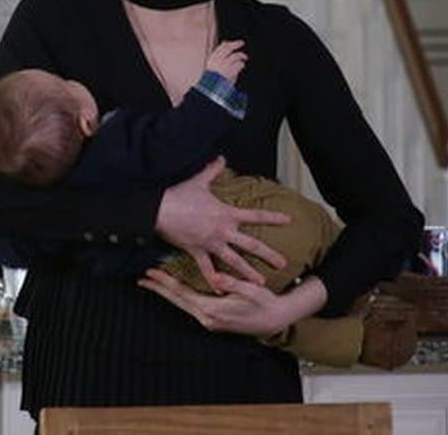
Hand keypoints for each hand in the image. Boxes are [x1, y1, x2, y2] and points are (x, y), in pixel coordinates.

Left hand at [138, 268, 327, 336]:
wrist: (276, 321)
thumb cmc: (265, 304)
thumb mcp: (252, 291)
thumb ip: (233, 283)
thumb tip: (216, 277)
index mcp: (213, 309)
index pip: (182, 294)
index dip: (165, 282)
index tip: (151, 273)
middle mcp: (207, 318)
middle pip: (176, 300)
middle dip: (158, 289)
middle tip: (142, 278)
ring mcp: (209, 321)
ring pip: (182, 304)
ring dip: (167, 294)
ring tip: (153, 283)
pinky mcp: (213, 320)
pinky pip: (190, 307)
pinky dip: (179, 297)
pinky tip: (174, 291)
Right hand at [154, 157, 290, 287]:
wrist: (159, 209)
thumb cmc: (179, 195)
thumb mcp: (198, 181)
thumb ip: (212, 170)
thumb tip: (220, 157)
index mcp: (226, 213)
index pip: (255, 216)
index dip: (273, 218)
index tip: (288, 221)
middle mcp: (223, 230)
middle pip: (251, 245)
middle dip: (268, 255)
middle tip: (283, 264)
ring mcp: (211, 243)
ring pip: (234, 261)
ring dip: (248, 272)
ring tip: (261, 282)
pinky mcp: (197, 251)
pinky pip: (207, 269)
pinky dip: (214, 280)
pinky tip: (221, 291)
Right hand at [205, 40, 246, 82]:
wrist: (214, 89)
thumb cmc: (215, 77)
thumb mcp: (214, 64)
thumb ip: (220, 53)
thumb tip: (225, 42)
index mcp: (213, 59)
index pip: (221, 47)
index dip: (230, 43)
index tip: (235, 42)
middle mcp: (218, 61)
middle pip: (228, 48)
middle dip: (236, 44)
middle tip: (241, 43)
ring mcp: (224, 66)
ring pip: (235, 55)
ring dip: (241, 55)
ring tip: (244, 58)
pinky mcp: (231, 71)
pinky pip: (239, 64)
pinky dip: (241, 64)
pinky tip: (241, 66)